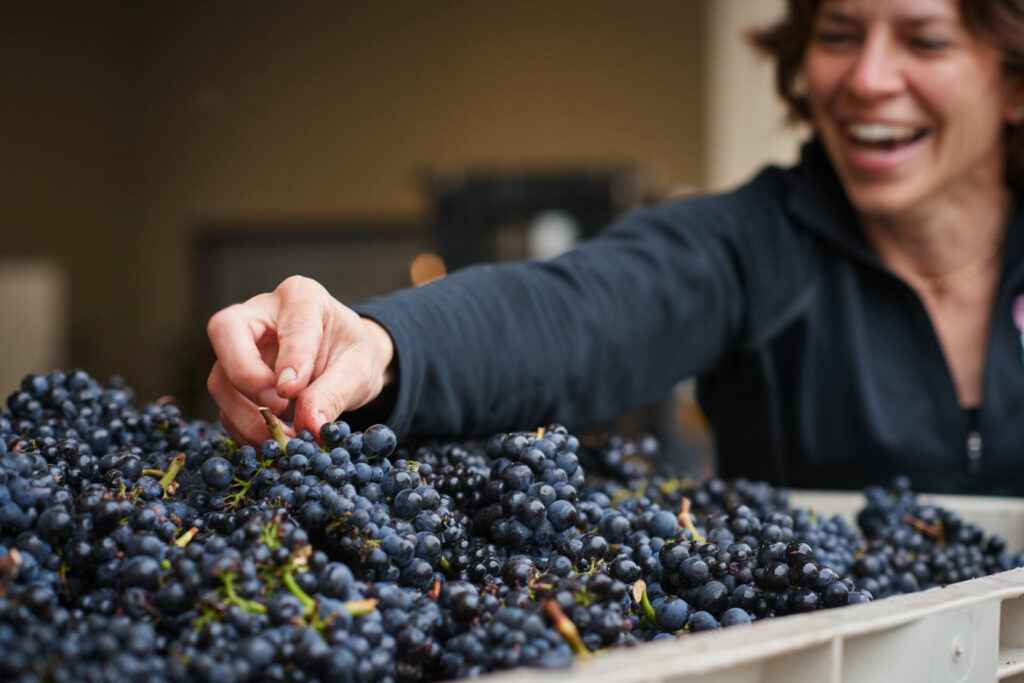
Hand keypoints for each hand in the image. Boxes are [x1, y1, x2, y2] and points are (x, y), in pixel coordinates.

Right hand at [206, 275, 394, 443]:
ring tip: (285, 436)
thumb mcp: (358, 369)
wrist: (346, 365)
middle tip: (280, 407)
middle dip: (247, 377)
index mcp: (300, 297)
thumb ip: (335, 392)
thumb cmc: (353, 355)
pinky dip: (245, 429)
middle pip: (225, 331)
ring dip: (247, 415)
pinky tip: (273, 440)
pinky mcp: (232, 378)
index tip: (293, 391)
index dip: (291, 359)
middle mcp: (260, 313)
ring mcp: (240, 346)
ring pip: (220, 377)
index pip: (288, 323)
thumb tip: (310, 424)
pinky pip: (225, 405)